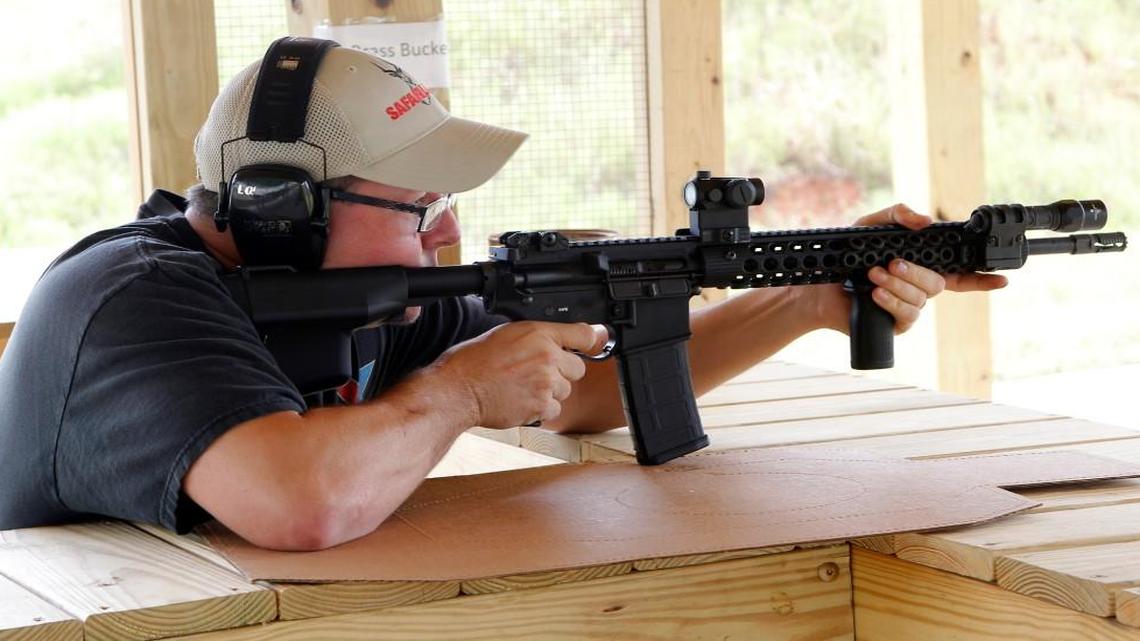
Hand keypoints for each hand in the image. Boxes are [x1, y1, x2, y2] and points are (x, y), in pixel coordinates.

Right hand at [430, 321, 607, 427]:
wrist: (458, 390)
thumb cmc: (474, 361)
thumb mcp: (507, 334)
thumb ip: (538, 337)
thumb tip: (559, 342)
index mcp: (538, 333)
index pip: (583, 334)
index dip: (587, 342)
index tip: (588, 345)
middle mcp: (547, 356)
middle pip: (578, 368)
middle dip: (561, 372)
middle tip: (537, 373)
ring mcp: (546, 383)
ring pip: (565, 390)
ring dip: (550, 392)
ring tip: (523, 388)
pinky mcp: (541, 406)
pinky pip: (554, 409)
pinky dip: (540, 409)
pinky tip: (521, 400)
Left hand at [811, 203, 1008, 334]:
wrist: (816, 289)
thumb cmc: (844, 258)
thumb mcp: (869, 227)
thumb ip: (897, 214)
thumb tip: (925, 221)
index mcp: (920, 265)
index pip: (958, 272)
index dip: (981, 277)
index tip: (1002, 279)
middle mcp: (918, 288)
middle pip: (938, 282)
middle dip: (915, 272)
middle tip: (890, 264)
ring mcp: (909, 307)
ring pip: (921, 298)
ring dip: (897, 285)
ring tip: (871, 276)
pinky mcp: (895, 324)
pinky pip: (906, 315)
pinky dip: (892, 302)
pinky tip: (875, 295)